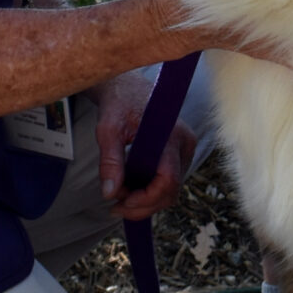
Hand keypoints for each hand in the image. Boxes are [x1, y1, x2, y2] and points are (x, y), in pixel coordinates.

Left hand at [94, 66, 197, 220]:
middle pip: (171, 191)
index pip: (168, 180)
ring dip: (145, 200)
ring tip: (118, 195)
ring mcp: (185, 149)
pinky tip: (129, 189)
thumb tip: (110, 194)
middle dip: (142, 205)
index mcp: (171, 135)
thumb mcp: (108, 130)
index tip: (121, 202)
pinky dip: (149, 191)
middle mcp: (185, 144)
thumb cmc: (119, 102)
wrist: (129, 85)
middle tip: (115, 206)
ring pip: (170, 190)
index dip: (146, 199)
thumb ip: (109, 162)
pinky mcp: (179, 153)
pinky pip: (168, 181)